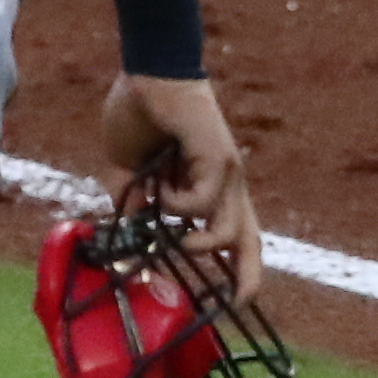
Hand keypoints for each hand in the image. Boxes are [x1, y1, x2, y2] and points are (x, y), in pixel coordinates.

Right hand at [99, 73, 263, 303]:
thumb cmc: (139, 114)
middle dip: (246, 278)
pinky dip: (173, 203)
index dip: (237, 270)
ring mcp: (226, 174)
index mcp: (208, 188)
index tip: (227, 300)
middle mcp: (226, 185)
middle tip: (235, 304)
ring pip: (226, 230)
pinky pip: (199, 203)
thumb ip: (131, 200)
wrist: (149, 74)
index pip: (234, 236)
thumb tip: (127, 231)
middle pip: (250, 242)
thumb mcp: (127, 169)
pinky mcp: (219, 160)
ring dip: (194, 238)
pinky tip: (157, 182)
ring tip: (164, 214)